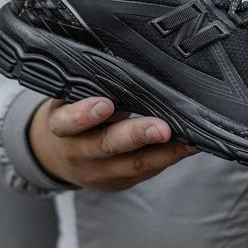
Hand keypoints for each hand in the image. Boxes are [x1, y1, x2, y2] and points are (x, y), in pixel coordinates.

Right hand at [28, 97, 196, 190]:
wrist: (58, 158)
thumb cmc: (73, 116)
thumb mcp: (70, 99)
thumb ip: (92, 87)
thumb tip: (129, 66)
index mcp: (60, 127)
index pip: (66, 123)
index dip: (83, 115)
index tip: (105, 104)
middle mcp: (79, 153)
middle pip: (107, 145)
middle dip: (137, 136)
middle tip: (162, 128)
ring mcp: (100, 171)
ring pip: (133, 164)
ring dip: (164, 152)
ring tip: (188, 141)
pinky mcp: (121, 181)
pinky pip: (147, 170)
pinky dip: (170, 157)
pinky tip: (189, 146)